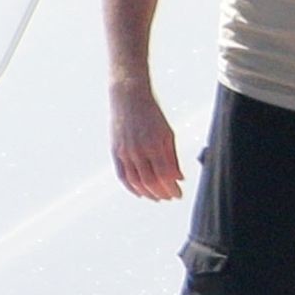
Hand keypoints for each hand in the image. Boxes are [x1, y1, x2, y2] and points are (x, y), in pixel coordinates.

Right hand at [110, 84, 182, 199]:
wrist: (128, 97)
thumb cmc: (151, 114)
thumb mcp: (168, 134)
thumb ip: (172, 157)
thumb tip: (179, 178)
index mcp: (155, 145)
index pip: (165, 176)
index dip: (172, 188)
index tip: (178, 194)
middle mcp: (138, 151)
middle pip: (150, 182)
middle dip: (162, 193)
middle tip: (170, 197)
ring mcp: (125, 152)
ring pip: (135, 182)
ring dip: (147, 193)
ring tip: (157, 197)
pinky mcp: (115, 151)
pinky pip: (122, 175)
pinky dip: (130, 187)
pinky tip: (140, 193)